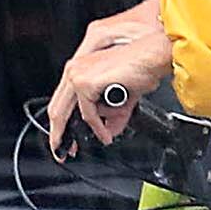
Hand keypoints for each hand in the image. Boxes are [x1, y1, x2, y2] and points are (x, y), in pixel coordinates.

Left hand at [46, 16, 172, 153]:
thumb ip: (112, 115)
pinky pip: (88, 114)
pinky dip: (97, 127)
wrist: (154, 56)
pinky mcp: (86, 83)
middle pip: (56, 109)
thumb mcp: (123, 98)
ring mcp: (78, 75)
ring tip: (104, 137)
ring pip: (67, 114)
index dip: (62, 124)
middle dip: (59, 135)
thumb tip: (109, 131)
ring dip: (86, 130)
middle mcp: (75, 69)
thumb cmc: (142, 67)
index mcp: (81, 68)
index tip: (65, 141)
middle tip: (63, 153)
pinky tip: (106, 133)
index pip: (62, 101)